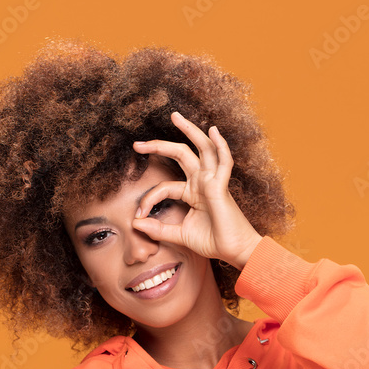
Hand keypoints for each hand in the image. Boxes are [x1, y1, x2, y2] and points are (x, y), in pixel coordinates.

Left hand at [132, 111, 261, 269]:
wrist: (234, 251)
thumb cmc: (213, 242)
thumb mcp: (179, 235)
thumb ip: (158, 229)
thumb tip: (135, 224)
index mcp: (192, 193)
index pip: (164, 187)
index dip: (148, 199)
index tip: (138, 216)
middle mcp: (202, 182)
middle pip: (181, 155)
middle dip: (159, 146)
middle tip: (137, 143)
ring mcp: (213, 182)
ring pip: (202, 149)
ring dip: (189, 130)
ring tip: (175, 116)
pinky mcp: (221, 187)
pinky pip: (224, 162)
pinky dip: (220, 145)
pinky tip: (214, 130)